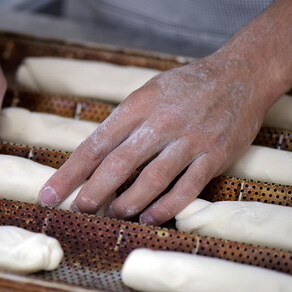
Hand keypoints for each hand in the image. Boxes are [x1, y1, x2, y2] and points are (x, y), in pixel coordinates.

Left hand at [38, 55, 272, 224]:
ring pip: (152, 179)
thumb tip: (93, 159)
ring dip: (127, 202)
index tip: (49, 194)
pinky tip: (149, 218)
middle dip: (93, 191)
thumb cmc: (186, 87)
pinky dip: (166, 206)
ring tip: (112, 215)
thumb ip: (123, 123)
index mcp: (138, 106)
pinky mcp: (214, 156)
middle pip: (119, 164)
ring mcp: (189, 141)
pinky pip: (187, 187)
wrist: (241, 74)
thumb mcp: (148, 93)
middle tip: (77, 211)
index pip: (96, 144)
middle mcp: (161, 123)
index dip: (70, 172)